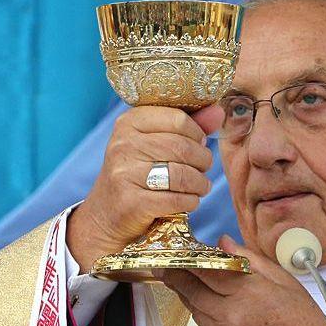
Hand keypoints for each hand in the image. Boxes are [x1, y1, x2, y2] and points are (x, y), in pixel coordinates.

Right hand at [67, 106, 224, 271]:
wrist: (107, 213)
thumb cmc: (138, 172)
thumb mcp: (155, 143)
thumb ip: (188, 126)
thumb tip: (218, 111)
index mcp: (129, 122)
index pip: (178, 118)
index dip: (197, 133)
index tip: (200, 143)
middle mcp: (123, 145)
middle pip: (182, 147)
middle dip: (202, 160)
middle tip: (204, 167)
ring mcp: (124, 173)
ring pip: (181, 174)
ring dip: (200, 183)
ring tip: (201, 186)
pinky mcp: (131, 202)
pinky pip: (176, 199)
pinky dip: (191, 201)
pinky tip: (190, 200)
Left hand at [157, 235, 325, 325]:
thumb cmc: (302, 320)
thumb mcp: (282, 279)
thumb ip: (249, 259)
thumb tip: (223, 243)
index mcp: (248, 294)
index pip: (206, 271)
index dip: (188, 259)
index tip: (179, 251)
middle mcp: (230, 316)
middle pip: (191, 291)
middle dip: (176, 276)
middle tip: (166, 265)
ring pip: (194, 310)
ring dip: (188, 295)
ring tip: (185, 281)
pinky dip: (202, 314)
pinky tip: (209, 305)